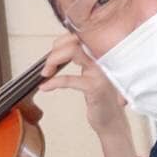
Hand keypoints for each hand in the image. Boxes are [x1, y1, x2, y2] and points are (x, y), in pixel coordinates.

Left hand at [39, 32, 137, 156]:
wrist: (111, 120)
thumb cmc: (98, 98)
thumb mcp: (88, 74)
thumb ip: (79, 61)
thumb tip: (55, 52)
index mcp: (98, 54)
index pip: (77, 36)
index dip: (60, 42)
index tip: (51, 55)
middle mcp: (101, 58)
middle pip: (73, 40)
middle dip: (54, 51)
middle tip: (46, 67)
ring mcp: (99, 71)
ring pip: (72, 52)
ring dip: (53, 60)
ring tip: (45, 73)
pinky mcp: (95, 87)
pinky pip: (69, 78)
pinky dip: (53, 82)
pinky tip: (45, 87)